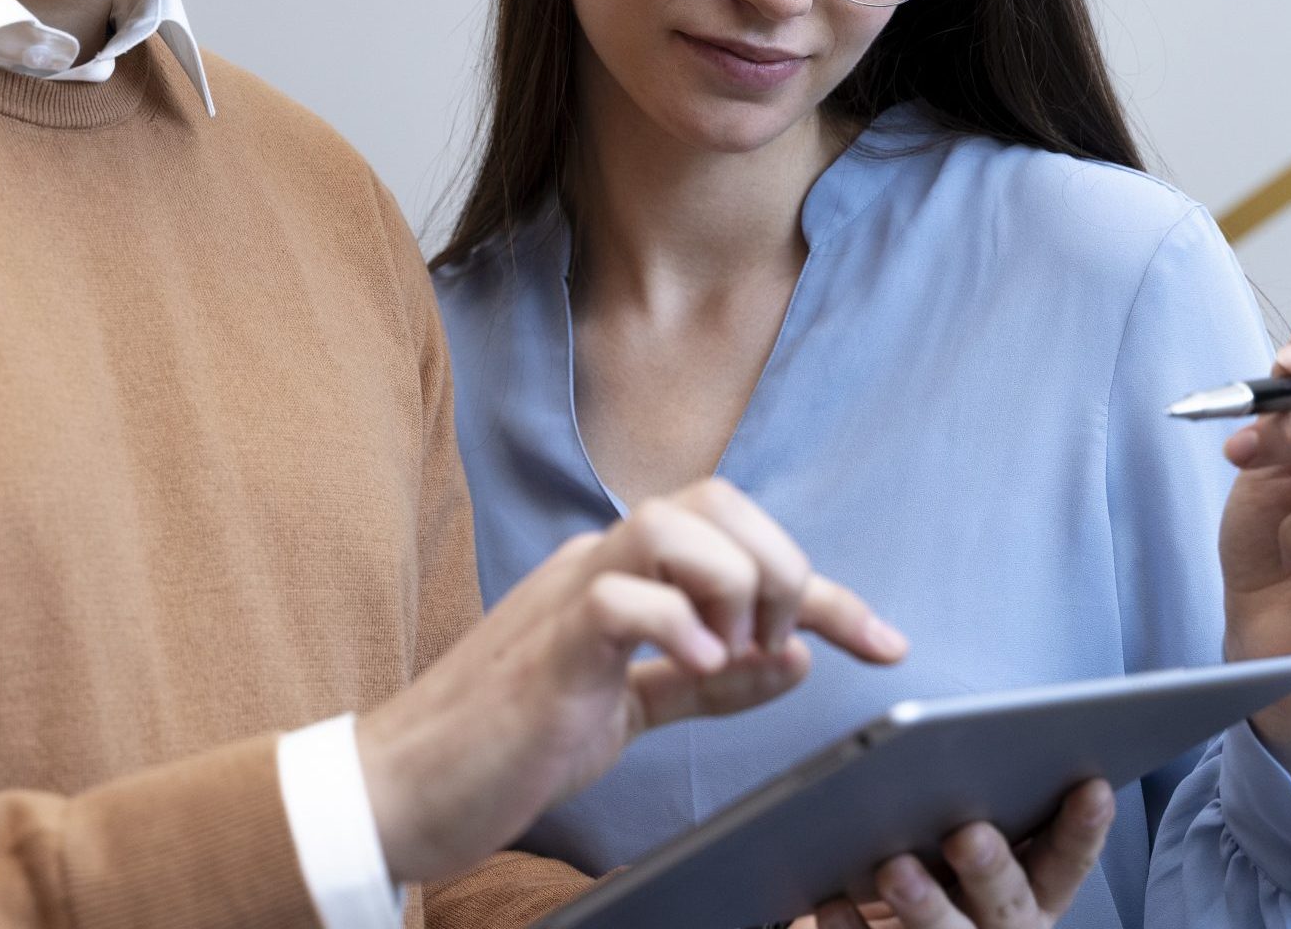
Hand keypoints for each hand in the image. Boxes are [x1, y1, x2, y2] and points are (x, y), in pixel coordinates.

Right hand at [357, 478, 909, 883]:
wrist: (401, 789)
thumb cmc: (505, 748)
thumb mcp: (627, 712)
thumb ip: (704, 683)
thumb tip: (792, 657)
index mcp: (621, 576)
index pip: (740, 542)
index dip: (830, 592)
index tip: (888, 645)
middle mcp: (597, 564)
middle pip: (716, 500)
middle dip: (779, 569)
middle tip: (771, 651)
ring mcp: (567, 596)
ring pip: (675, 523)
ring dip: (734, 585)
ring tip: (730, 656)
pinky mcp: (546, 647)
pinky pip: (622, 597)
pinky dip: (677, 627)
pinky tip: (697, 672)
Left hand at [804, 780, 1114, 928]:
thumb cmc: (948, 877)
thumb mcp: (985, 847)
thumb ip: (991, 811)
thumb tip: (973, 750)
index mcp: (1034, 892)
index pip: (1068, 861)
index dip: (1083, 828)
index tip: (1091, 787)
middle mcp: (1004, 927)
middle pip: (1008, 902)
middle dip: (992, 869)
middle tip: (969, 836)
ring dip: (925, 904)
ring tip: (894, 870)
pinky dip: (852, 928)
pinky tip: (831, 900)